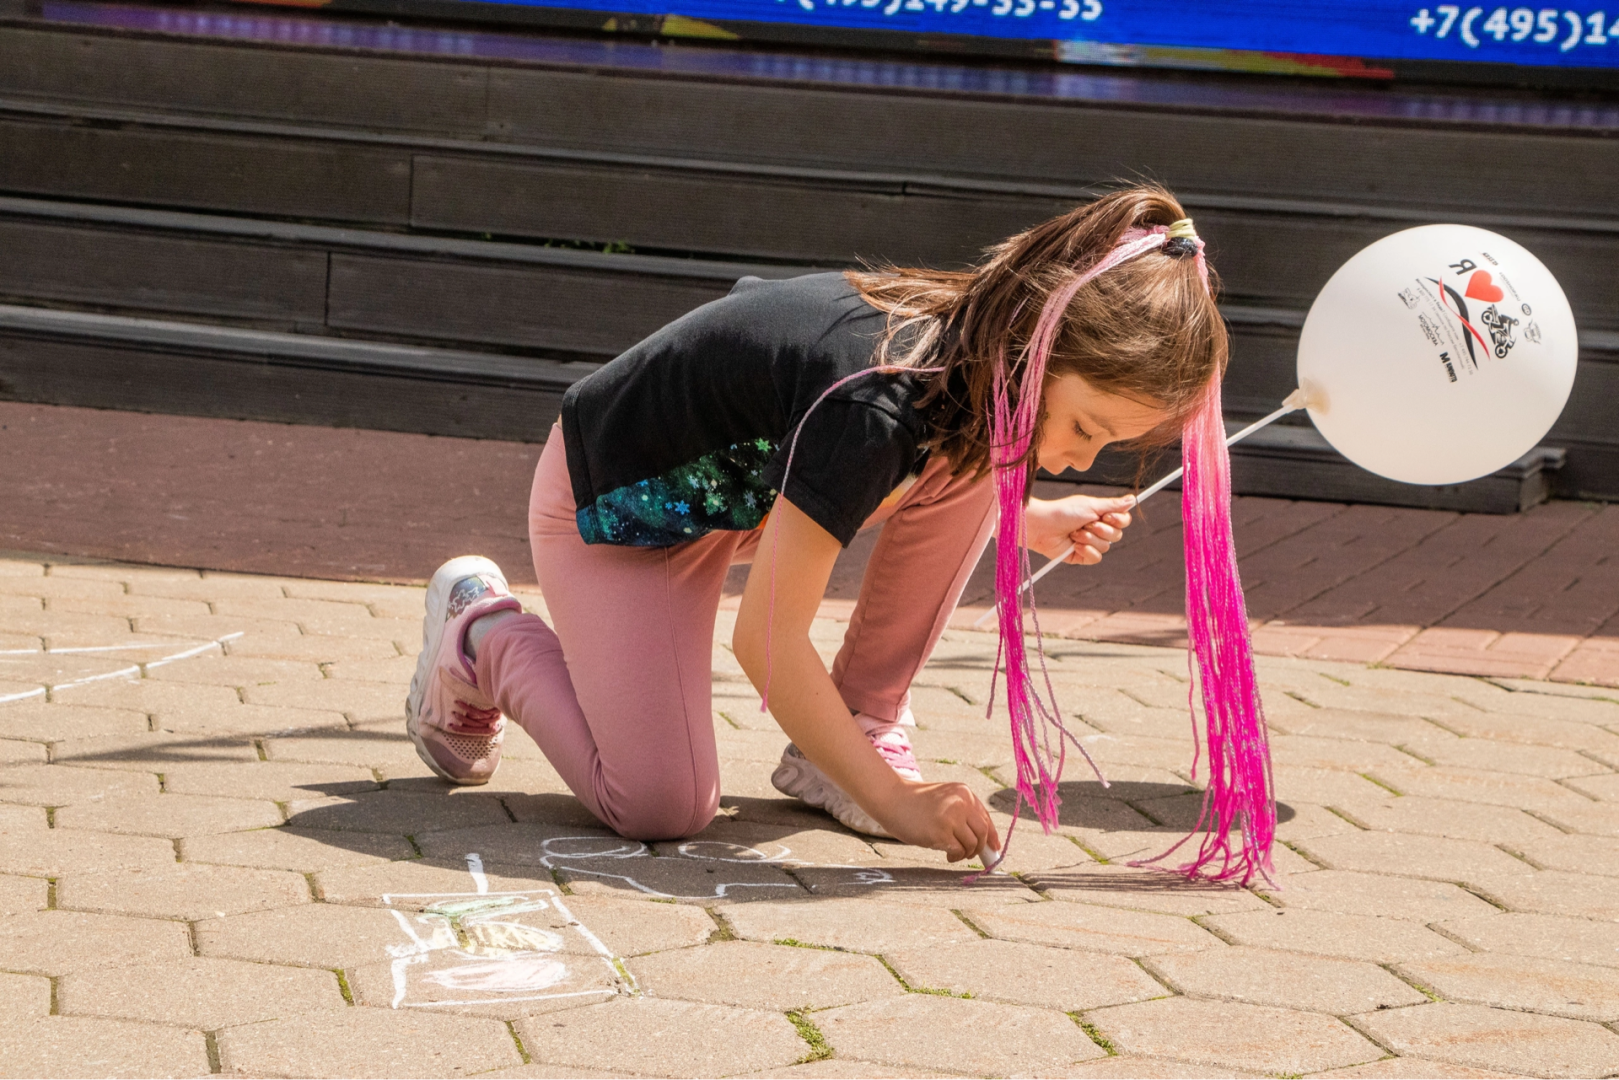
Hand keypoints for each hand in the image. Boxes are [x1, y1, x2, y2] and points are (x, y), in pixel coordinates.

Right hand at [876, 781, 1000, 862]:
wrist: (890, 798)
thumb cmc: (915, 802)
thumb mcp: (944, 798)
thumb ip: (963, 812)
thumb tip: (985, 840)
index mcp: (964, 792)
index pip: (986, 818)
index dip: (992, 836)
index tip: (994, 849)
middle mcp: (961, 803)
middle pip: (983, 832)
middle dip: (980, 848)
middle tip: (970, 855)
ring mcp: (951, 818)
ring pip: (972, 844)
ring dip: (965, 853)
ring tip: (953, 853)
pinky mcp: (940, 833)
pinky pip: (958, 851)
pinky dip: (955, 857)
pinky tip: (946, 855)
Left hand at [1023, 493, 1135, 564]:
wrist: (1042, 525)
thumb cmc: (1064, 511)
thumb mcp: (1091, 505)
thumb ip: (1113, 505)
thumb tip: (1133, 500)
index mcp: (1100, 515)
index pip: (1123, 521)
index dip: (1119, 520)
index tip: (1106, 515)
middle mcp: (1096, 530)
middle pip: (1117, 535)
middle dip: (1102, 530)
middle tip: (1087, 523)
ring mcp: (1089, 543)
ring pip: (1106, 547)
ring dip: (1090, 539)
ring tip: (1074, 533)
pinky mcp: (1080, 556)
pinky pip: (1096, 558)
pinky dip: (1087, 551)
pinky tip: (1074, 545)